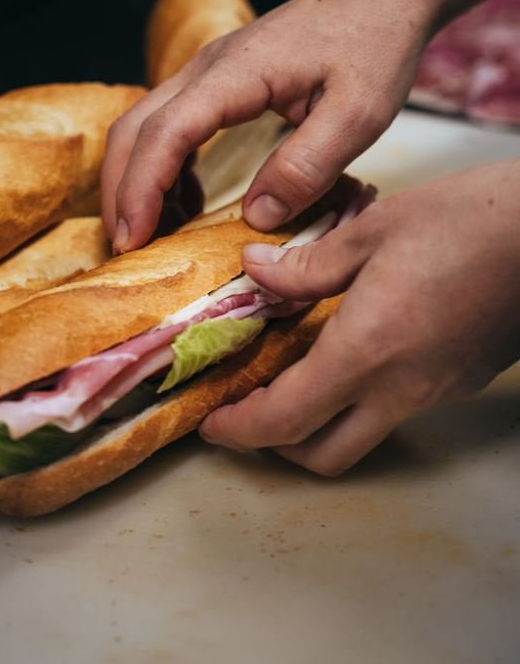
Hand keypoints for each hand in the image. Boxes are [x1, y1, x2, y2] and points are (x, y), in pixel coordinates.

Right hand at [102, 0, 438, 251]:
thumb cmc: (375, 44)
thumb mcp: (357, 115)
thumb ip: (305, 167)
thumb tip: (255, 217)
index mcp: (235, 74)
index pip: (165, 134)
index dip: (141, 191)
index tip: (131, 240)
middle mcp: (208, 69)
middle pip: (134, 129)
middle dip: (121, 191)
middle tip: (128, 248)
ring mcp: (209, 72)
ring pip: (145, 126)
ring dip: (138, 179)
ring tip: (155, 233)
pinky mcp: (220, 81)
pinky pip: (172, 125)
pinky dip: (165, 167)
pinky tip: (188, 200)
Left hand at [199, 161, 519, 474]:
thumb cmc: (467, 221)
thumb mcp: (373, 230)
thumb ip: (306, 264)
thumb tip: (254, 269)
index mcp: (367, 350)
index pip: (285, 420)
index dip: (238, 430)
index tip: (210, 422)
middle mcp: (400, 388)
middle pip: (322, 456)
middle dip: (272, 445)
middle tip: (245, 410)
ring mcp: (434, 393)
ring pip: (359, 439)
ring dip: (315, 426)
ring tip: (290, 381)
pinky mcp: (458, 384)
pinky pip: (394, 411)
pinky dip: (356, 402)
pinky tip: (349, 356)